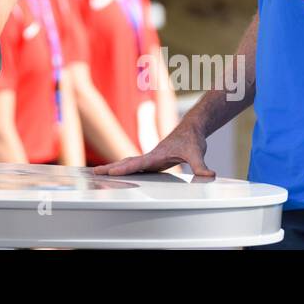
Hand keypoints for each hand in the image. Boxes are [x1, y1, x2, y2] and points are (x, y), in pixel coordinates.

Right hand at [93, 122, 214, 179]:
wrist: (192, 128)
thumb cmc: (192, 139)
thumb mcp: (197, 153)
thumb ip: (201, 166)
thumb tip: (209, 175)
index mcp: (156, 155)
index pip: (137, 163)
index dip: (124, 168)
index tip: (110, 171)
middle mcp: (150, 156)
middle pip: (126, 163)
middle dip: (110, 168)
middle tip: (94, 174)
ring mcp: (150, 158)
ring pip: (128, 163)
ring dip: (114, 168)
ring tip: (99, 173)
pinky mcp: (154, 160)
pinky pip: (135, 165)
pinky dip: (124, 168)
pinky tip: (120, 174)